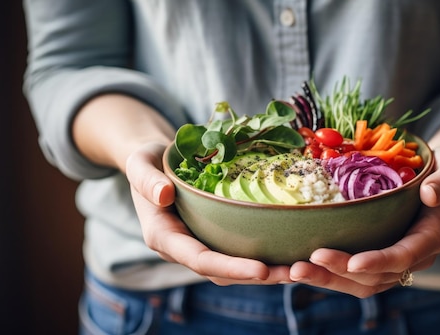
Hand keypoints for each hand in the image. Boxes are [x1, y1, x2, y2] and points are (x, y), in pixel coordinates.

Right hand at [125, 142, 292, 284]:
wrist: (152, 163)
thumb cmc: (146, 161)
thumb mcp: (139, 163)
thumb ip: (146, 179)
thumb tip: (164, 194)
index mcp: (163, 236)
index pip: (200, 260)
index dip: (231, 268)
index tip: (261, 270)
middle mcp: (182, 248)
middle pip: (222, 272)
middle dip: (258, 276)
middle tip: (294, 274)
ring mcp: (198, 244)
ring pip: (233, 268)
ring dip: (266, 272)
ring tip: (300, 269)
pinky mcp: (212, 237)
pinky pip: (238, 252)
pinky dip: (263, 256)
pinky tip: (289, 251)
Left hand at [288, 147, 439, 297]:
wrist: (439, 178)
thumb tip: (431, 194)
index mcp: (431, 238)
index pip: (404, 256)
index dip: (379, 262)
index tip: (352, 263)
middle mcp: (412, 257)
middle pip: (375, 277)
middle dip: (338, 274)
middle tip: (302, 266)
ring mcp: (393, 261)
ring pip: (360, 282)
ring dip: (325, 280)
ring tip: (291, 272)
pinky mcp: (377, 258)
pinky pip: (351, 274)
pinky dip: (325, 274)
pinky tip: (294, 268)